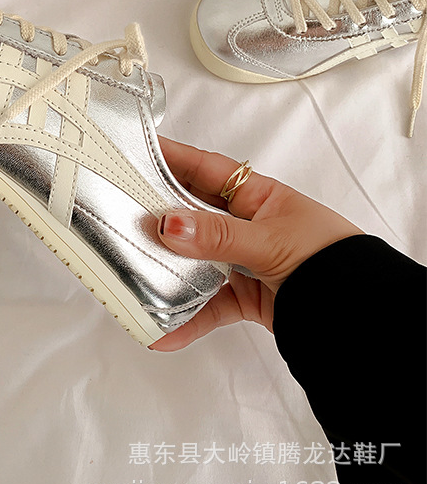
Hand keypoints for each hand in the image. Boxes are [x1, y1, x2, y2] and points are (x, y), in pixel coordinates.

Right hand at [150, 137, 362, 351]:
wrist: (362, 317)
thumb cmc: (330, 259)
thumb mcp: (269, 240)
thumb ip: (218, 235)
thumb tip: (168, 225)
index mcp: (257, 196)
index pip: (205, 170)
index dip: (171, 158)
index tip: (135, 152)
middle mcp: (247, 225)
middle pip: (192, 215)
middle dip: (158, 218)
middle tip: (120, 215)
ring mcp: (244, 261)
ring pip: (195, 261)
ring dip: (167, 273)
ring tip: (134, 279)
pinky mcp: (247, 297)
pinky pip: (209, 305)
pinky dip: (188, 319)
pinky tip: (165, 332)